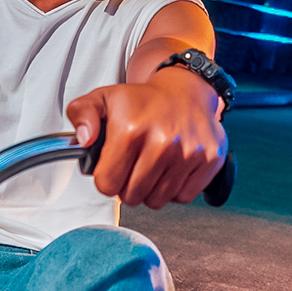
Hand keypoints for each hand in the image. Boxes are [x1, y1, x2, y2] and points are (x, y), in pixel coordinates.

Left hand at [65, 72, 225, 208]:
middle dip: (128, 186)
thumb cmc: (144, 100)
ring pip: (158, 200)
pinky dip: (176, 189)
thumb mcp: (103, 98)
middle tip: (133, 166)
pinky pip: (184, 197)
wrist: (186, 90)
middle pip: (132, 196)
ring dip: (152, 189)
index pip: (107, 184)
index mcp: (131, 129)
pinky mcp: (210, 160)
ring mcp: (189, 153)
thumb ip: (81, 113)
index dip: (107, 178)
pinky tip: (172, 169)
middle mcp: (162, 142)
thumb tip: (84, 138)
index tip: (114, 166)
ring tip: (152, 167)